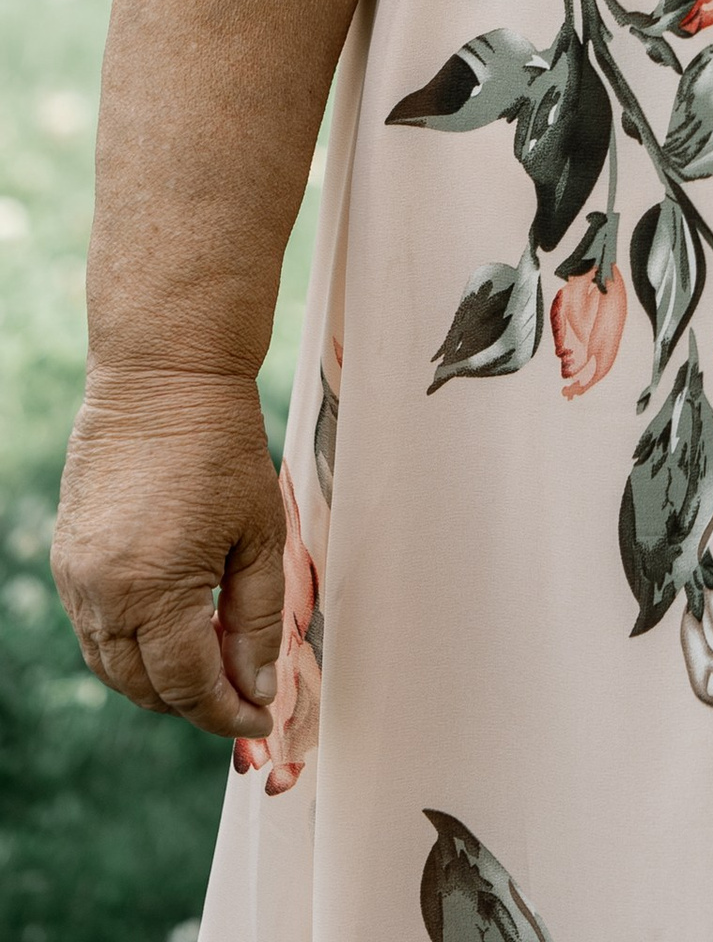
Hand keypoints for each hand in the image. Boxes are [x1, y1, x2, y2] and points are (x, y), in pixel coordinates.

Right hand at [52, 365, 288, 739]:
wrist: (162, 378)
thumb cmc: (222, 447)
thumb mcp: (259, 533)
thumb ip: (259, 620)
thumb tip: (259, 687)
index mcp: (154, 592)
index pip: (189, 687)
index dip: (228, 713)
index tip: (261, 718)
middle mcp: (103, 596)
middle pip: (145, 689)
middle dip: (195, 704)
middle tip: (241, 696)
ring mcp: (75, 580)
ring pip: (112, 668)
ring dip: (158, 682)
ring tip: (210, 666)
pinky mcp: (66, 561)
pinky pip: (93, 631)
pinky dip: (130, 648)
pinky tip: (171, 631)